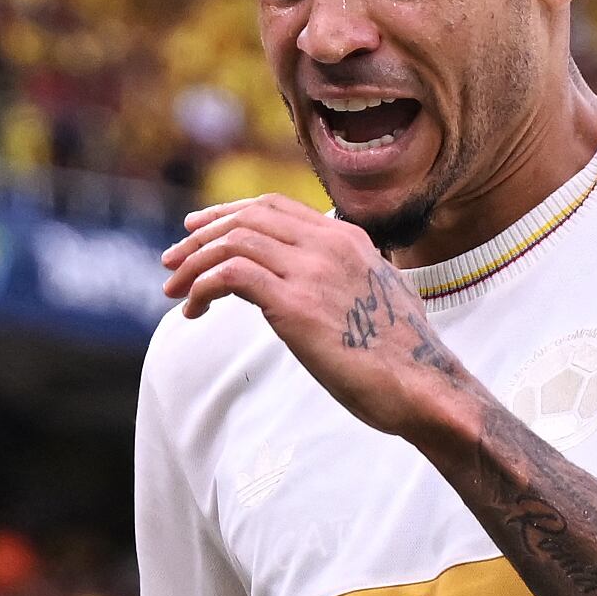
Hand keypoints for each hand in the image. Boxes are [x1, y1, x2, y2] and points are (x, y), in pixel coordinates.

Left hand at [158, 195, 484, 445]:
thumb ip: (348, 280)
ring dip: (194, 263)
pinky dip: (202, 287)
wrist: (424, 389)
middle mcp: (329, 245)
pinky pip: (230, 275)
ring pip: (233, 242)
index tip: (199, 228)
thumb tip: (321, 291)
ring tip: (174, 290)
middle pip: (247, 217)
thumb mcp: (379, 299)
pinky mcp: (296, 306)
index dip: (229, 213)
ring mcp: (313, 272)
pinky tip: (194, 310)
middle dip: (201, 234)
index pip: (274, 206)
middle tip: (171, 259)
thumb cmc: (402, 359)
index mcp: (349, 239)